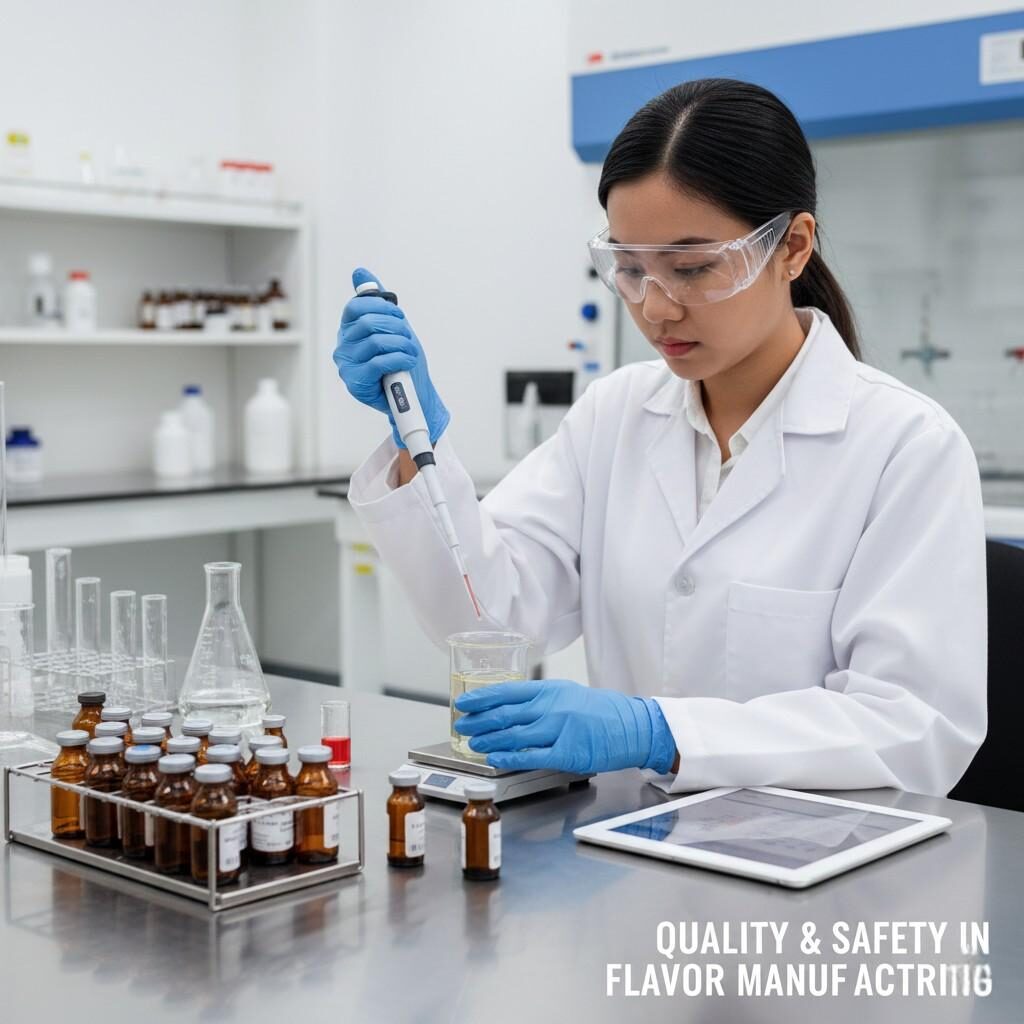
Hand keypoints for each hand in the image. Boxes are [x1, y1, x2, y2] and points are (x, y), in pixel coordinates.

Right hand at [334, 267, 449, 448]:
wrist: (414, 396)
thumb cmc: (402, 362)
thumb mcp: (392, 327)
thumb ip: (375, 301)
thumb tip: (360, 272)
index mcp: (349, 331)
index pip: (357, 306)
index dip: (382, 308)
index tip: (399, 318)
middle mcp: (343, 347)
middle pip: (368, 322)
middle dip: (397, 327)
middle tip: (408, 338)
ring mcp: (347, 366)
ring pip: (376, 341)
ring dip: (402, 345)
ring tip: (410, 353)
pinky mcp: (356, 383)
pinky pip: (379, 362)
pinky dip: (400, 358)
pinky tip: (408, 362)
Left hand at [453, 679, 677, 774]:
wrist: (632, 727)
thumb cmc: (600, 711)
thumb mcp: (567, 694)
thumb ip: (540, 699)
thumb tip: (507, 706)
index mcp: (550, 690)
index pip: (507, 691)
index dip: (481, 698)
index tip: (463, 703)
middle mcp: (551, 707)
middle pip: (505, 713)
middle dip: (478, 721)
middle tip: (461, 726)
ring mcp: (559, 729)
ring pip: (514, 735)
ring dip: (488, 739)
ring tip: (472, 744)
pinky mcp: (566, 752)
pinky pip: (531, 755)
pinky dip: (509, 756)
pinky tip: (495, 757)